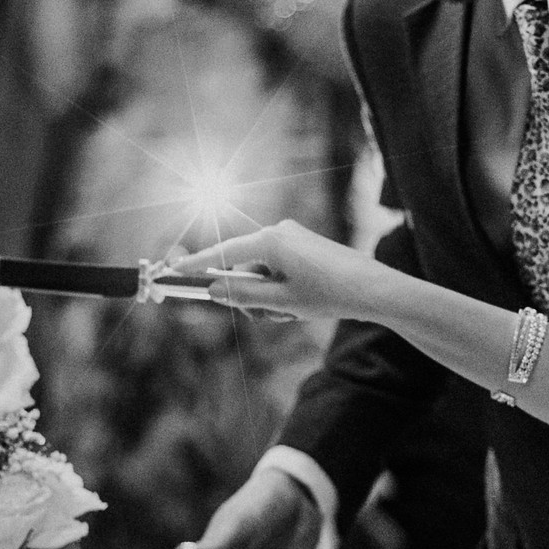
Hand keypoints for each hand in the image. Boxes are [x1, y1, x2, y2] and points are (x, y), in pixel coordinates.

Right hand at [171, 220, 385, 321]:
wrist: (374, 289)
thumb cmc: (330, 293)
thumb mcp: (281, 302)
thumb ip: (243, 295)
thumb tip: (213, 289)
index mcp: (271, 240)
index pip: (223, 253)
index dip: (197, 266)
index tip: (173, 272)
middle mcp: (279, 231)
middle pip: (243, 266)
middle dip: (250, 295)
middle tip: (268, 316)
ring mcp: (293, 237)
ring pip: (262, 272)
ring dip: (269, 297)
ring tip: (294, 312)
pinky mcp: (305, 246)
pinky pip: (279, 269)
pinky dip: (282, 290)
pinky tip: (303, 304)